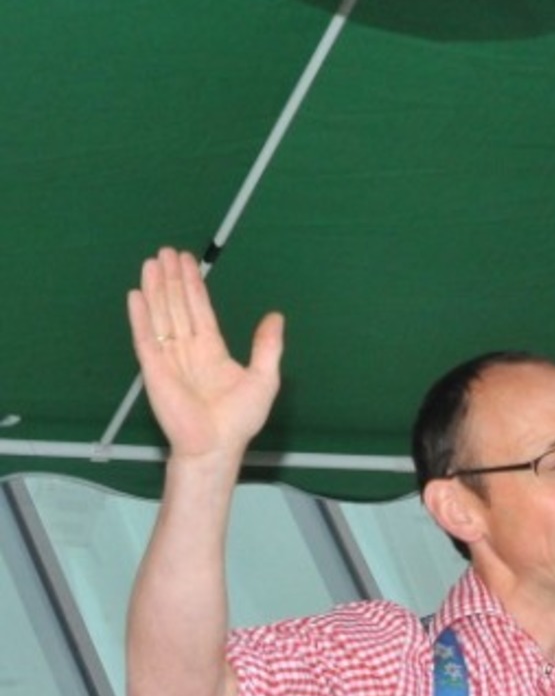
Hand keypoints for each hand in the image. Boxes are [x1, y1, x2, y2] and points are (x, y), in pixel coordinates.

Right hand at [126, 247, 283, 466]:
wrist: (216, 445)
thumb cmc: (240, 418)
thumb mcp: (264, 378)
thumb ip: (267, 346)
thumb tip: (276, 316)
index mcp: (212, 350)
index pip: (200, 310)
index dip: (194, 285)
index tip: (188, 261)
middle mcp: (188, 349)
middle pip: (178, 306)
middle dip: (173, 279)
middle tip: (167, 251)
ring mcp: (169, 357)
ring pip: (161, 315)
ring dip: (157, 288)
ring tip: (152, 262)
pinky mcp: (154, 368)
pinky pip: (145, 337)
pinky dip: (141, 316)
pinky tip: (137, 294)